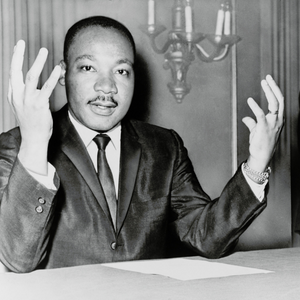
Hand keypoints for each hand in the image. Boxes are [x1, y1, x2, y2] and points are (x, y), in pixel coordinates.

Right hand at [8, 40, 60, 173]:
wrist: (34, 138)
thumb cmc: (32, 122)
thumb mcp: (25, 106)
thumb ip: (28, 94)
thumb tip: (37, 86)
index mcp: (13, 95)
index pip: (12, 73)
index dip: (14, 59)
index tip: (17, 46)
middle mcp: (18, 96)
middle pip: (16, 71)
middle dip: (18, 55)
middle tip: (21, 42)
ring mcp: (28, 100)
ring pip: (31, 76)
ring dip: (38, 62)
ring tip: (44, 51)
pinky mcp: (39, 105)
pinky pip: (47, 88)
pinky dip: (52, 77)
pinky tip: (57, 69)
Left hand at [242, 75, 283, 171]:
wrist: (261, 156)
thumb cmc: (260, 144)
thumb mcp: (256, 131)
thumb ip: (252, 123)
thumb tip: (246, 118)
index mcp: (278, 119)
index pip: (279, 101)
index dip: (275, 91)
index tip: (269, 82)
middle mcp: (278, 120)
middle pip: (280, 99)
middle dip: (274, 87)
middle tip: (268, 78)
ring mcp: (272, 124)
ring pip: (275, 104)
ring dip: (269, 92)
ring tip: (264, 82)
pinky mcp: (264, 128)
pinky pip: (261, 115)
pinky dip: (255, 106)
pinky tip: (250, 100)